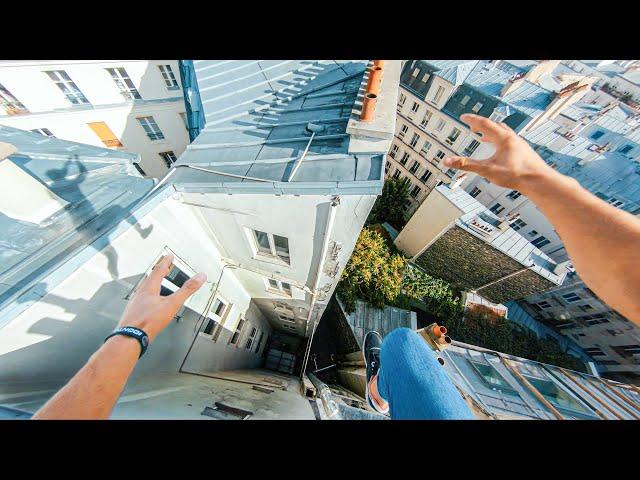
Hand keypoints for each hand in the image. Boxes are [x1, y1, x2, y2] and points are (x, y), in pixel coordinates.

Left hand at [118, 254, 206, 342]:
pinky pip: (141, 301)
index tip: (169, 256)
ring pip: (144, 290)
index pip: (158, 270)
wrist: (131, 338)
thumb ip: (187, 290)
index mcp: (149, 288)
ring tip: (157, 284)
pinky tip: (150, 305)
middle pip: (149, 279)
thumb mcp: (172, 304)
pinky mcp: (133, 314)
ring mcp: (135, 304)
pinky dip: (148, 298)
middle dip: (158, 272)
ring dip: (152, 284)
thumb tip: (200, 277)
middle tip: (163, 268)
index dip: (165, 262)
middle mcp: (140, 294)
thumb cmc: (148, 321)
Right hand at [443, 114, 558, 193]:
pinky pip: (510, 142)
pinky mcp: (524, 152)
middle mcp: (512, 138)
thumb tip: (448, 161)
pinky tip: (500, 151)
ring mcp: (520, 145)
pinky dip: (500, 142)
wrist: (539, 181)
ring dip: (492, 132)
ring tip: (484, 137)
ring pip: (504, 133)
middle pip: (495, 126)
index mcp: (503, 138)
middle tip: (472, 125)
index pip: (484, 124)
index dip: (472, 120)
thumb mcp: (487, 170)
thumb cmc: (516, 175)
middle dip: (481, 125)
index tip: (463, 116)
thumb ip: (466, 165)